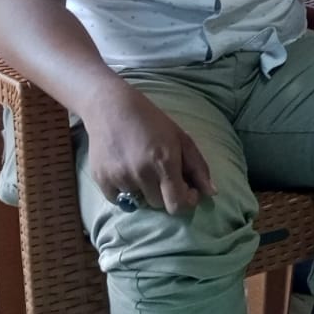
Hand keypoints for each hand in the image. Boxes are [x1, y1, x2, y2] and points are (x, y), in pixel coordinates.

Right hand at [79, 83, 215, 215]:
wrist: (111, 108)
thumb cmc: (152, 122)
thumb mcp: (182, 139)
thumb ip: (199, 167)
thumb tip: (212, 193)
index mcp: (164, 162)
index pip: (177, 205)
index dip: (186, 201)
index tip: (187, 188)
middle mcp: (141, 173)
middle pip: (159, 204)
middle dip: (165, 193)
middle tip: (162, 174)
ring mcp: (119, 177)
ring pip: (139, 201)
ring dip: (144, 191)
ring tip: (142, 169)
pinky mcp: (101, 179)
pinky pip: (117, 200)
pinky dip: (124, 191)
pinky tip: (125, 171)